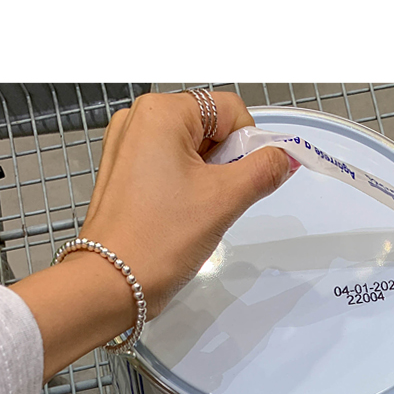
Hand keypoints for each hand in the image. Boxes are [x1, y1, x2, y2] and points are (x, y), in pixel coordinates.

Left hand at [10, 91, 294, 379]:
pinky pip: (167, 168)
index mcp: (161, 112)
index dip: (247, 144)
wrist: (110, 284)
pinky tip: (179, 215)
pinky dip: (183, 188)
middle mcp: (138, 119)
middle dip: (224, 163)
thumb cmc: (158, 240)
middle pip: (208, 127)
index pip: (229, 109)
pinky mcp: (122, 173)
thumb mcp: (225, 200)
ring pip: (189, 150)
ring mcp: (126, 146)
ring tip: (194, 212)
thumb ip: (263, 170)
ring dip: (206, 179)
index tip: (245, 181)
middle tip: (215, 201)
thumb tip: (283, 158)